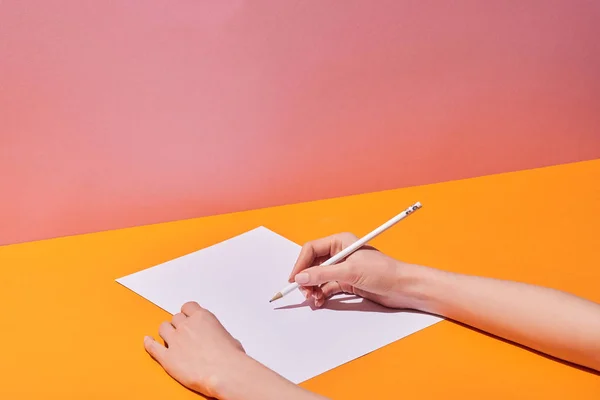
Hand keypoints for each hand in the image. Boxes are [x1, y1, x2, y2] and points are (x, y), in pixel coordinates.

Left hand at [144, 301, 246, 397]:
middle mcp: (187, 325)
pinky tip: (148, 341)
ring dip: (166, 332)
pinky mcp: (167, 357)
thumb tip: (219, 341)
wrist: (225, 372)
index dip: (187, 313)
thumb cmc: (231, 357)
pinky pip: (152, 347)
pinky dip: (149, 343)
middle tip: (182, 332)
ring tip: (169, 337)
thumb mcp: (230, 338)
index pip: (188, 307)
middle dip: (178, 324)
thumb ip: (218, 334)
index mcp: (202, 317)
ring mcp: (175, 341)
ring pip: (163, 328)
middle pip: (175, 318)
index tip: (188, 317)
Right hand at [289, 232, 423, 308]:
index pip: (312, 249)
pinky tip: (320, 301)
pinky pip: (327, 287)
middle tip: (305, 292)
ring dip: (313, 288)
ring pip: (318, 277)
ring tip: (314, 299)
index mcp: (340, 242)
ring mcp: (343, 268)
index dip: (300, 264)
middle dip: (306, 278)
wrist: (403, 287)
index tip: (294, 279)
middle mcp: (340, 253)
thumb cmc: (383, 272)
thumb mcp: (350, 272)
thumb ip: (323, 275)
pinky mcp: (347, 281)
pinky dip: (321, 294)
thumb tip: (301, 278)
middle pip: (313, 264)